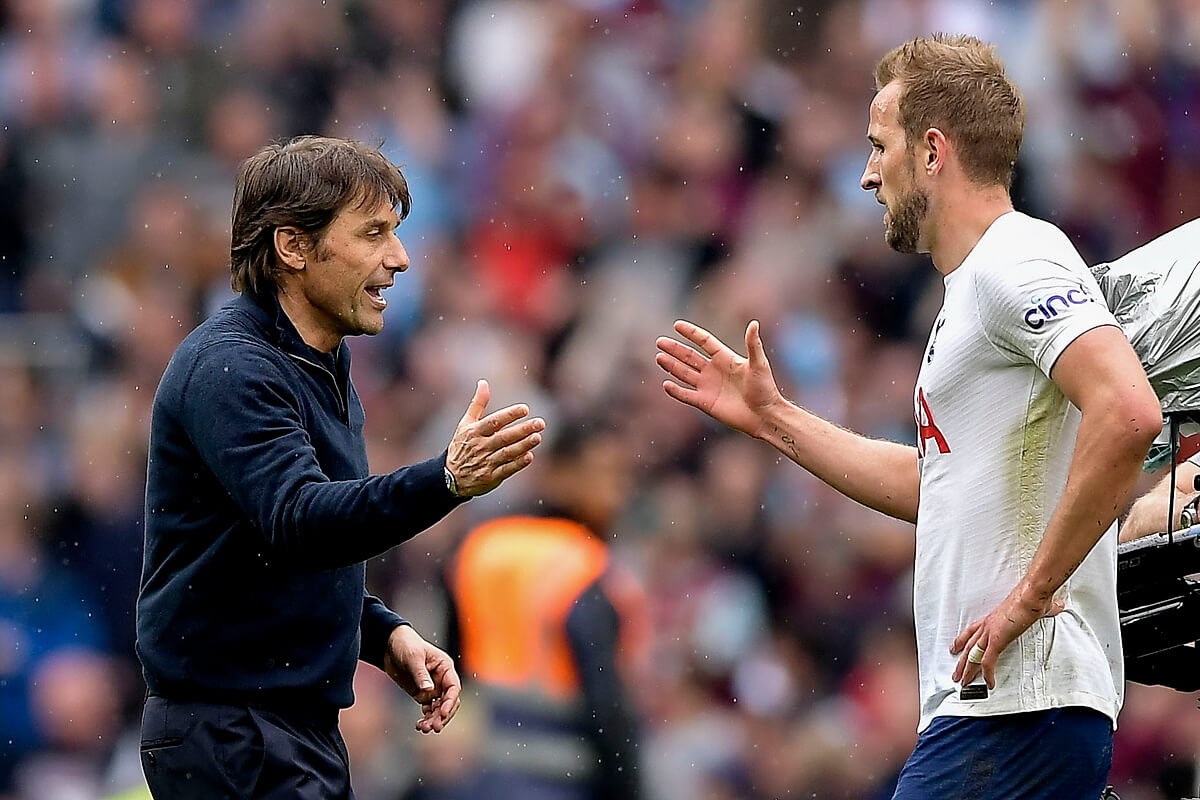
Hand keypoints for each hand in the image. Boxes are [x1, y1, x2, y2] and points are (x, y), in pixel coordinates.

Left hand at [383, 625, 461, 733]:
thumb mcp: (413, 657)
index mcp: (445, 668)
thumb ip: (421, 674)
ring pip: (439, 708)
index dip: (450, 702)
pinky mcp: (422, 694)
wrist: (390, 645)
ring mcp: (432, 688)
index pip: (454, 688)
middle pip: (449, 702)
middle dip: (443, 715)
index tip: (443, 713)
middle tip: (434, 727)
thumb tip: (429, 691)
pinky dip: (426, 718)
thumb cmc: (406, 645)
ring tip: (424, 729)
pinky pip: (428, 710)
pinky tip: (420, 725)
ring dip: (434, 719)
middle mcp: (442, 679)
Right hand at [446, 379, 543, 496]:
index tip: (525, 409)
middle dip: (523, 430)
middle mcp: (480, 447)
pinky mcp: (491, 477)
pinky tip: (529, 456)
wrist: (451, 476)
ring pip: (507, 453)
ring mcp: (485, 463)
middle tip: (540, 423)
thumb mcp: (465, 424)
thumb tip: (483, 382)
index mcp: (474, 432)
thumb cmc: (462, 445)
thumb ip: (477, 404)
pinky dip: (517, 463)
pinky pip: (506, 469)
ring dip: (523, 445)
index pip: (494, 422)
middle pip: (504, 437)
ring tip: (537, 437)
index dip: (509, 415)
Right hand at [655, 319, 783, 437]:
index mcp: (725, 358)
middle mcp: (714, 371)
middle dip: (674, 349)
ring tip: (659, 357)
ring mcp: (708, 387)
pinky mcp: (705, 402)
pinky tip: (666, 384)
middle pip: (689, 356)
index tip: (677, 325)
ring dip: (672, 366)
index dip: (691, 333)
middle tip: (660, 341)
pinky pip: (686, 395)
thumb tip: (754, 323)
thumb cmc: (765, 389)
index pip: (704, 341)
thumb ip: (753, 344)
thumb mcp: (759, 364)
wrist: (764, 416)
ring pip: (685, 373)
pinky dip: (676, 391)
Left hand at [950, 585, 1063, 688]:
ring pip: (973, 655)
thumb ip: (1043, 608)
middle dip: (962, 661)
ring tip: (963, 682)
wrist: (1031, 595)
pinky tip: (989, 683)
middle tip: (957, 673)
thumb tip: (1055, 605)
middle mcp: (988, 625)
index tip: (956, 647)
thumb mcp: (1035, 605)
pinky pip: (988, 661)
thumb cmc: (1032, 597)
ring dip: (967, 670)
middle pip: (969, 646)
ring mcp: (991, 633)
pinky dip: (988, 674)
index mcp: (993, 618)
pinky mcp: (997, 641)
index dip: (963, 640)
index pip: (972, 631)